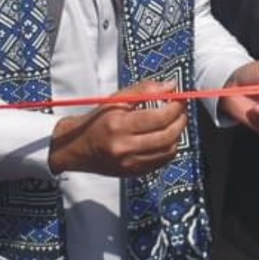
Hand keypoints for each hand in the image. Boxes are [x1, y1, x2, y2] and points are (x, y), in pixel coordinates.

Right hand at [48, 81, 187, 176]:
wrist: (77, 148)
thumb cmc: (97, 120)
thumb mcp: (116, 99)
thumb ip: (145, 90)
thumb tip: (172, 86)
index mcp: (118, 125)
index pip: (158, 117)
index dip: (175, 107)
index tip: (180, 99)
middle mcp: (124, 147)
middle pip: (167, 136)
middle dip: (180, 120)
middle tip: (181, 110)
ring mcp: (130, 163)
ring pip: (168, 150)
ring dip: (177, 135)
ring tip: (174, 123)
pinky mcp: (133, 173)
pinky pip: (161, 161)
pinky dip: (169, 148)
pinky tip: (165, 137)